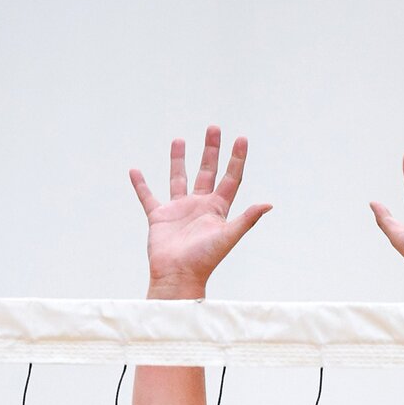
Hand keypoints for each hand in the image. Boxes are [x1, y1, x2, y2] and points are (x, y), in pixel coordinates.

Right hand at [130, 126, 271, 299]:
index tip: (241, 138)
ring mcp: (179, 211)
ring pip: (179, 178)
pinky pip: (148, 196)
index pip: (230, 178)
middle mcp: (199, 206)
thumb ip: (247, 219)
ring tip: (179, 140)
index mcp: (217, 209)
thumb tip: (268, 204)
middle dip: (211, 150)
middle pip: (207, 172)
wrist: (178, 276)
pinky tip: (134, 171)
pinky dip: (141, 184)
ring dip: (179, 160)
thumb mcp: (228, 236)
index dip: (236, 159)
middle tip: (214, 128)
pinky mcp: (159, 217)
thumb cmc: (204, 260)